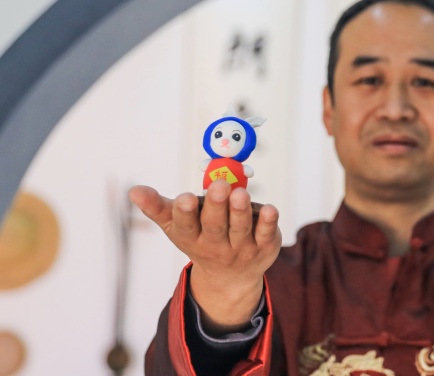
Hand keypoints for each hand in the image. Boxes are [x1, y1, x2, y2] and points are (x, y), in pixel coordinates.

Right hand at [129, 180, 281, 332]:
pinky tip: (270, 209)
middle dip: (216, 206)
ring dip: (240, 211)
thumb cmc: (201, 239)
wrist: (230, 278)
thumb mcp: (176, 226)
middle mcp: (216, 244)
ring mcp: (241, 247)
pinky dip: (269, 222)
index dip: (185, 213)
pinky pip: (266, 233)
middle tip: (219, 186)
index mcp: (191, 237)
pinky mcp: (263, 245)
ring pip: (240, 228)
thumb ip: (158, 207)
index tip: (183, 198)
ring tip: (240, 193)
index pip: (186, 226)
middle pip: (215, 226)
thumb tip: (134, 191)